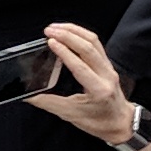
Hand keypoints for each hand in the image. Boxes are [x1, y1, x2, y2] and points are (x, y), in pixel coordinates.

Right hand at [22, 22, 138, 146]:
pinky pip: (96, 43)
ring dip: (74, 31)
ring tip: (56, 27)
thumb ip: (49, 103)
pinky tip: (69, 32)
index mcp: (98, 90)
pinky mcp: (107, 64)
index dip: (64, 52)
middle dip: (67, 35)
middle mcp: (106, 75)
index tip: (50, 41)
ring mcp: (109, 68)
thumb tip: (29, 96)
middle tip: (49, 30)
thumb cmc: (100, 122)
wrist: (122, 124)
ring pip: (94, 41)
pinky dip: (81, 34)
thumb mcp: (72, 115)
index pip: (80, 66)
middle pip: (89, 47)